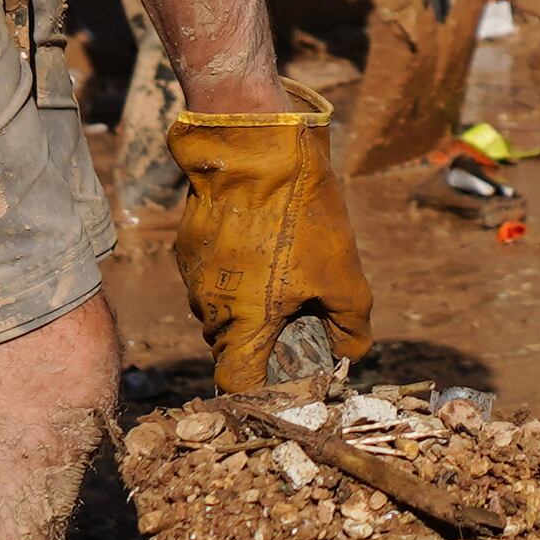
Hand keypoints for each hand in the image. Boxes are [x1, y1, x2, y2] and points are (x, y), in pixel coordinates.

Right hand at [167, 108, 375, 392]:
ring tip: (287, 269)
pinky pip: (214, 274)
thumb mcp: (345, 277)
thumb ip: (351, 326)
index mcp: (241, 325)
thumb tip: (351, 353)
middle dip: (264, 339)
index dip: (262, 390)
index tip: (286, 378)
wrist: (257, 149)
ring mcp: (192, 275)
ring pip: (223, 307)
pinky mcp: (188, 245)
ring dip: (250, 302)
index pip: (236, 384)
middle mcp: (207, 308)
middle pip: (233, 345)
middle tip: (302, 313)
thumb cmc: (302, 217)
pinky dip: (237, 271)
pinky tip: (265, 242)